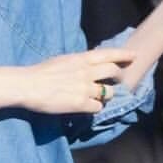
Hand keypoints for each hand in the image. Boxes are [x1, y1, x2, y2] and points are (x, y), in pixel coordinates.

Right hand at [19, 46, 137, 115]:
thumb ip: (78, 63)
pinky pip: (97, 107)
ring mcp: (85, 88)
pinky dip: (94, 108)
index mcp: (81, 59)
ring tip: (97, 97)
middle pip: (113, 72)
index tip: (134, 56)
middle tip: (115, 81)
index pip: (108, 54)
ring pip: (108, 93)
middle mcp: (87, 72)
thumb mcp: (62, 61)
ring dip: (106, 96)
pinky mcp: (80, 104)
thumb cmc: (40, 72)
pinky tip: (87, 107)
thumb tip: (87, 66)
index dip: (124, 55)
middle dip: (118, 77)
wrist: (28, 85)